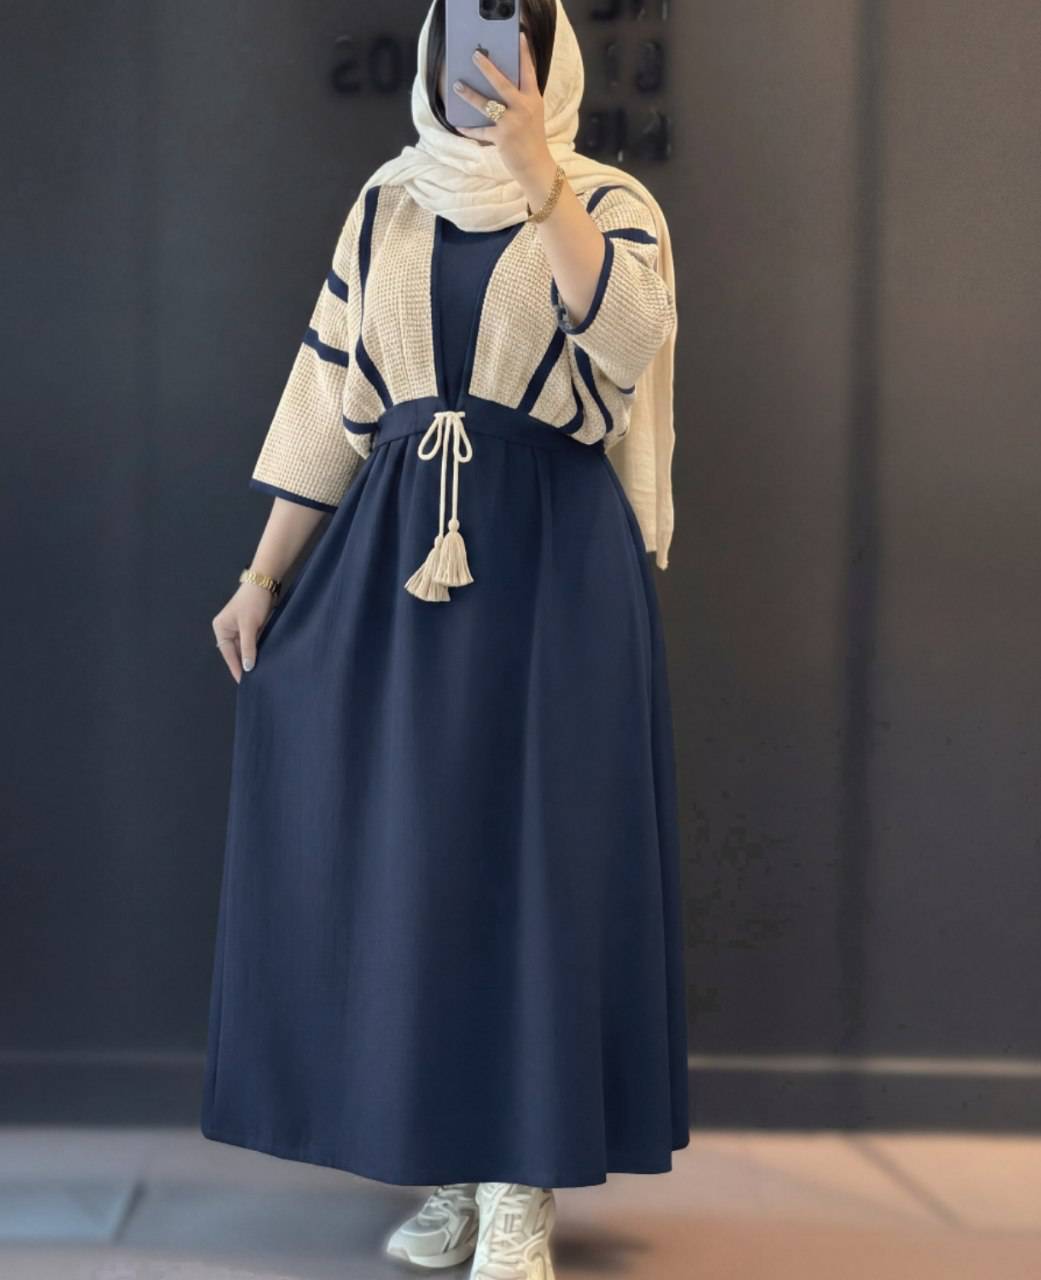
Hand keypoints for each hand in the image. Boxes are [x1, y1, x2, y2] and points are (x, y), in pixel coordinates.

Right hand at [212, 582, 275, 682]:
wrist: (264, 583)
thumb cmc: (253, 602)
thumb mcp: (249, 626)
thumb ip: (248, 647)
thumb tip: (248, 668)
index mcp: (221, 629)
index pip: (228, 653)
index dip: (236, 668)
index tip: (243, 682)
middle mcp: (227, 629)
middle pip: (236, 652)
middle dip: (244, 664)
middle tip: (254, 680)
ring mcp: (239, 628)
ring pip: (245, 648)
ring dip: (251, 658)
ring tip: (259, 673)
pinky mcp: (250, 626)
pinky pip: (252, 643)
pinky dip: (257, 650)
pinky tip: (263, 660)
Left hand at [452, 30, 551, 181]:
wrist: (536, 165)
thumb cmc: (532, 137)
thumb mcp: (532, 113)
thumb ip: (520, 98)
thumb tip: (499, 84)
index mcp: (532, 99)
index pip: (529, 72)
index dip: (524, 54)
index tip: (519, 37)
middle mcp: (523, 108)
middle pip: (502, 83)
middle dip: (487, 68)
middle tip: (475, 55)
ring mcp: (512, 123)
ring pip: (487, 105)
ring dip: (470, 95)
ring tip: (457, 85)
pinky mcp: (502, 138)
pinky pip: (481, 130)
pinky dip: (469, 129)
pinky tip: (459, 125)